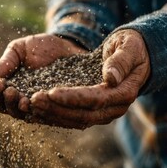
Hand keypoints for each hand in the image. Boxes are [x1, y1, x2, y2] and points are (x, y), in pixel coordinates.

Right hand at [0, 33, 85, 117]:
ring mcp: (37, 106)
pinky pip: (43, 114)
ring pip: (21, 114)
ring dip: (15, 106)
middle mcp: (20, 100)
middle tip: (4, 87)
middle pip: (4, 108)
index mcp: (7, 86)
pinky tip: (33, 101)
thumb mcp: (19, 50)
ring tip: (16, 95)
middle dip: (1, 98)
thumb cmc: (40, 47)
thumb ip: (5, 63)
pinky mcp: (54, 108)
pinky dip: (36, 110)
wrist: (68, 45)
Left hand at [29, 29, 150, 128]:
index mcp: (124, 92)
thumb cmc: (131, 47)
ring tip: (31, 104)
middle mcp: (114, 108)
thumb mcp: (129, 47)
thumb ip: (121, 61)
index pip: (95, 99)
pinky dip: (55, 116)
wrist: (136, 56)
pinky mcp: (93, 112)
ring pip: (75, 120)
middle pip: (82, 115)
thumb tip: (110, 78)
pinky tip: (37, 110)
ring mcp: (104, 113)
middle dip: (56, 108)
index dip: (72, 98)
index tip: (51, 91)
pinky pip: (72, 118)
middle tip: (34, 100)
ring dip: (52, 114)